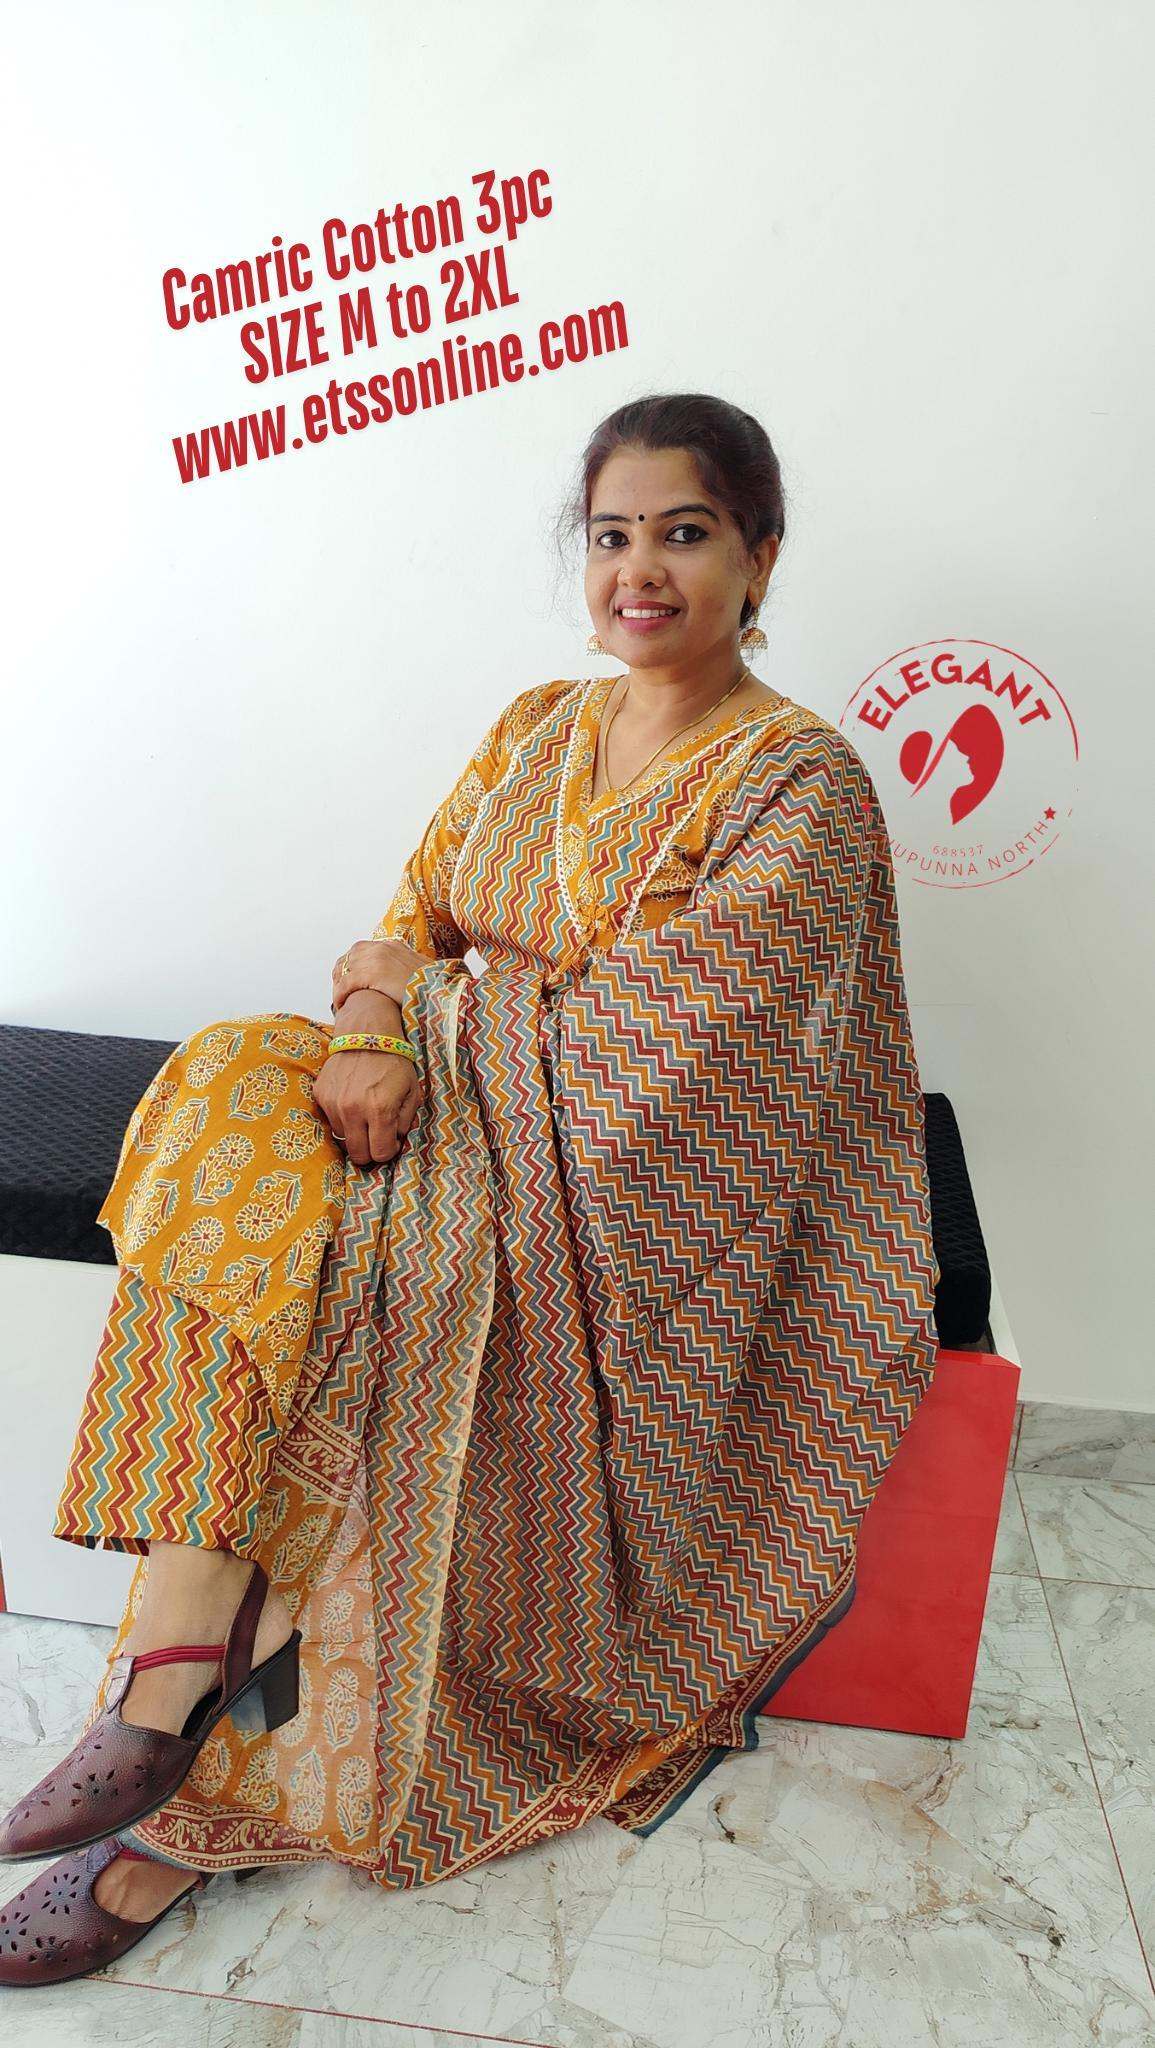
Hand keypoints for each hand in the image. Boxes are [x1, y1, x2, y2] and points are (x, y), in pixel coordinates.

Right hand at [314, 991, 424, 1165]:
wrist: (367, 1033)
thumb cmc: (394, 1062)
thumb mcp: (412, 1092)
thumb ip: (406, 1122)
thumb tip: (395, 1141)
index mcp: (379, 1110)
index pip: (380, 1153)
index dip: (389, 1151)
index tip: (391, 1140)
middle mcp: (353, 1110)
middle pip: (358, 1155)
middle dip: (370, 1151)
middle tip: (378, 1136)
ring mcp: (333, 1103)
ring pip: (343, 1139)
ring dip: (355, 1133)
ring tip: (365, 1113)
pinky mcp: (321, 1095)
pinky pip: (331, 1121)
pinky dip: (342, 1118)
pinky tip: (353, 1101)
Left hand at [331, 938, 434, 1013]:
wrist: (440, 992)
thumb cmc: (435, 987)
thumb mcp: (421, 973)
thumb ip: (408, 971)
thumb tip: (406, 982)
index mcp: (394, 946)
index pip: (363, 949)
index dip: (353, 965)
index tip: (349, 979)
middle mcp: (382, 948)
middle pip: (350, 956)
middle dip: (342, 973)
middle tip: (340, 990)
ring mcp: (376, 959)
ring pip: (344, 970)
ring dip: (339, 985)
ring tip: (340, 1000)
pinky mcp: (371, 973)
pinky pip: (345, 984)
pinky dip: (340, 995)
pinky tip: (341, 1005)